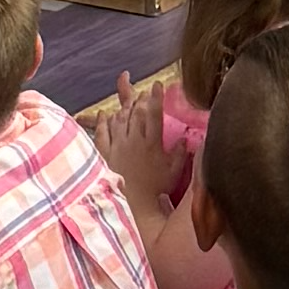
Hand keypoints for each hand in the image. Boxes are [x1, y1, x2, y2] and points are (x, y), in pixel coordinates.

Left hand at [94, 71, 169, 221]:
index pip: (154, 114)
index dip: (156, 98)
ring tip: (130, 102)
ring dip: (125, 107)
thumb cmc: (155, 188)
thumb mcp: (174, 171)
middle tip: (145, 93)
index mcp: (152, 143)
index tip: (157, 85)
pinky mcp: (104, 152)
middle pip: (136, 112)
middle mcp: (134, 140)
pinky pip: (102, 131)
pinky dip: (103, 120)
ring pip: (120, 118)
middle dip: (141, 99)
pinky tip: (105, 113)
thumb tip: (186, 138)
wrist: (132, 204)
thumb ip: (182, 154)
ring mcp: (118, 145)